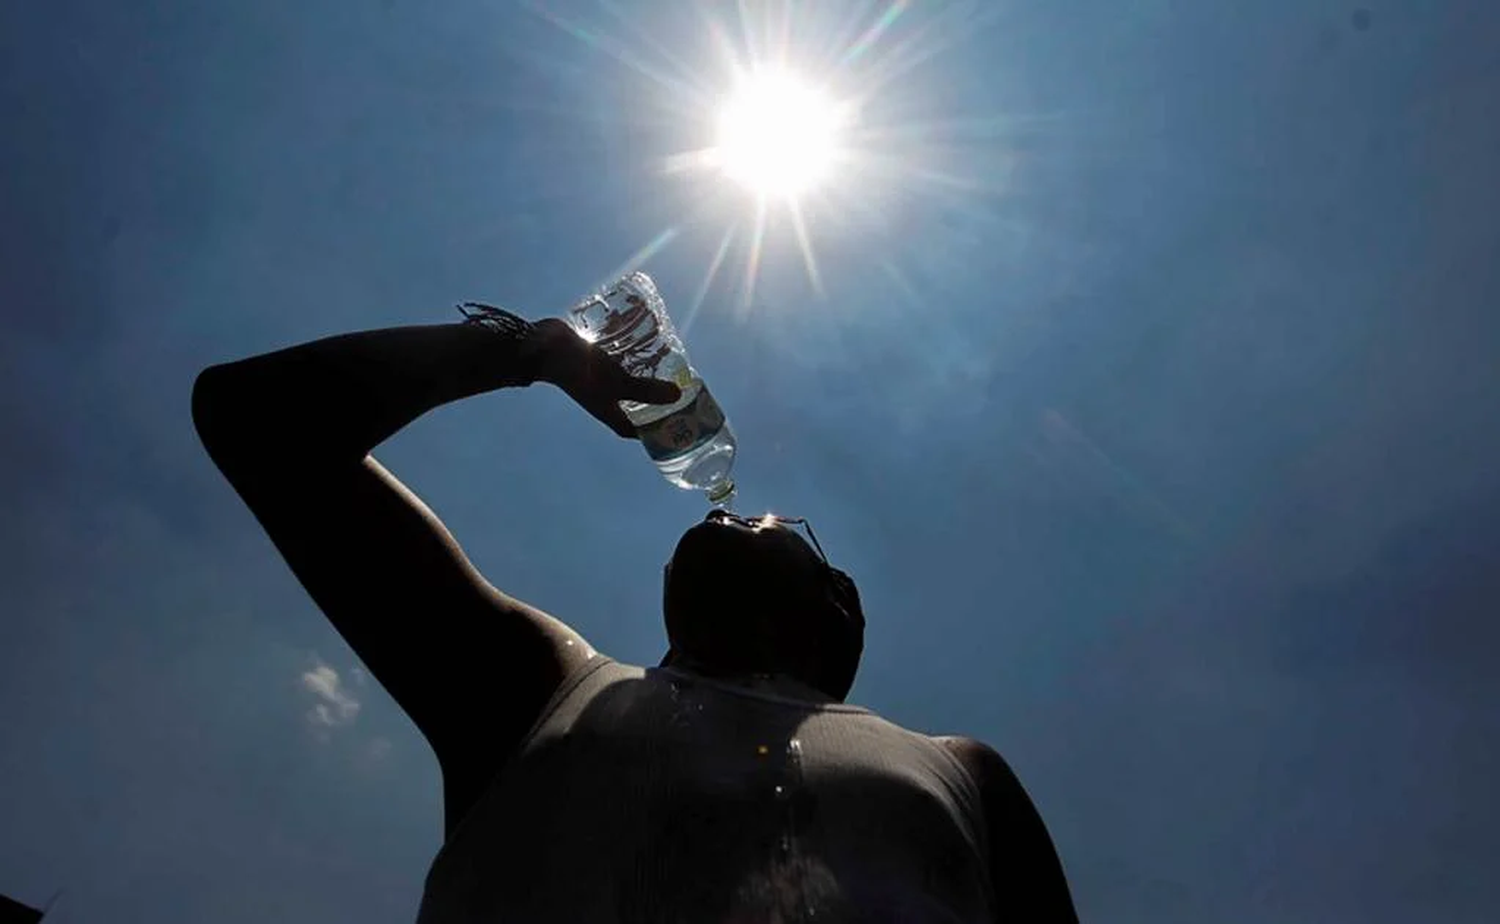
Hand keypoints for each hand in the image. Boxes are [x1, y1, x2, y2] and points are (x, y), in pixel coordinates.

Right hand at [529, 318, 682, 437]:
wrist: (546, 347)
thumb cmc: (581, 370)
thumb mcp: (617, 382)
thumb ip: (646, 390)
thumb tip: (677, 396)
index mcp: (607, 412)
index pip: (632, 429)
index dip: (651, 430)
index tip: (672, 423)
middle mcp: (603, 398)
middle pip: (632, 403)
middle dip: (653, 398)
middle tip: (675, 387)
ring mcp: (598, 379)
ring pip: (626, 379)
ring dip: (643, 373)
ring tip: (665, 363)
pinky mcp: (595, 360)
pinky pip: (617, 360)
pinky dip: (630, 355)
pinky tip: (644, 343)